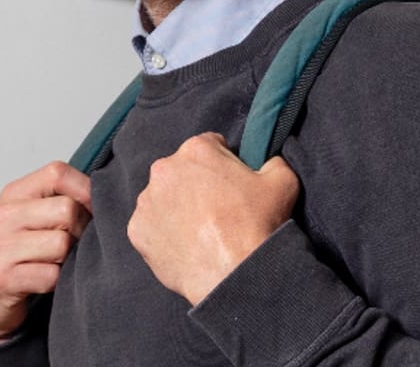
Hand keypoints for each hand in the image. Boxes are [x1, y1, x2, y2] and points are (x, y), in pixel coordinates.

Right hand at [0, 161, 91, 347]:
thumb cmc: (17, 251)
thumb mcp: (31, 214)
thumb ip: (60, 197)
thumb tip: (108, 194)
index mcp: (14, 194)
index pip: (58, 173)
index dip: (85, 190)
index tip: (93, 209)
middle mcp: (3, 216)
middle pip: (67, 209)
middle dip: (80, 229)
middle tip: (73, 243)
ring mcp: (0, 248)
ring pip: (62, 243)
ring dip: (69, 257)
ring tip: (56, 261)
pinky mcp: (2, 279)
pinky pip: (52, 275)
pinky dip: (57, 281)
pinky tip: (45, 280)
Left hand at [127, 132, 298, 305]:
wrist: (234, 275)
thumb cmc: (256, 224)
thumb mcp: (283, 181)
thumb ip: (273, 161)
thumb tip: (267, 162)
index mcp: (196, 150)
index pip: (210, 144)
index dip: (225, 162)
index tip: (233, 182)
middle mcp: (164, 170)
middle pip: (183, 169)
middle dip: (198, 182)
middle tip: (218, 208)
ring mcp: (146, 202)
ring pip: (164, 197)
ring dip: (178, 206)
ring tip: (201, 230)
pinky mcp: (136, 232)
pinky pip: (151, 225)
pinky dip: (165, 232)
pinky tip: (186, 244)